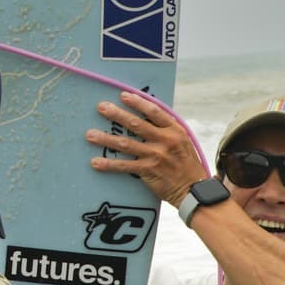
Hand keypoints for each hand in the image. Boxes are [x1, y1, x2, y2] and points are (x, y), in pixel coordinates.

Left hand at [86, 90, 209, 206]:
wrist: (194, 190)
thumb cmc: (186, 163)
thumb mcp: (183, 141)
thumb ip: (166, 129)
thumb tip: (146, 116)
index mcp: (175, 130)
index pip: (154, 111)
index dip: (138, 102)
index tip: (123, 95)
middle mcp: (165, 141)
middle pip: (137, 124)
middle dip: (117, 114)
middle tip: (101, 107)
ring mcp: (156, 156)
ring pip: (126, 144)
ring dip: (106, 138)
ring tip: (90, 134)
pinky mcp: (148, 171)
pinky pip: (125, 166)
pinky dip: (109, 165)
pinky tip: (95, 162)